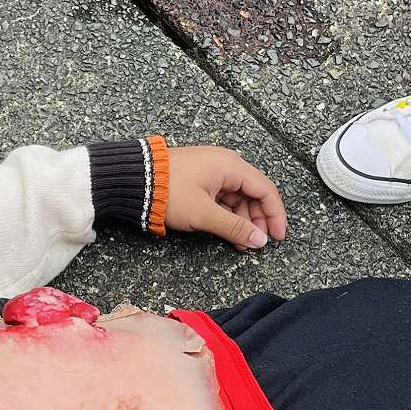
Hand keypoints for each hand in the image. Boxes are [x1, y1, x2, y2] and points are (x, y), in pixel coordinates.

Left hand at [164, 145, 288, 250]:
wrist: (133, 181)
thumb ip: (234, 228)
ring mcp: (212, 173)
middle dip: (258, 220)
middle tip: (258, 243)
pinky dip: (228, 216)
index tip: (277, 236)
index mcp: (231, 166)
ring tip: (241, 243)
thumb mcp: (203, 214)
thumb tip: (258, 240)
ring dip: (242, 221)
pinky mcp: (201, 182)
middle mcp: (225, 166)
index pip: (266, 190)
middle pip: (254, 194)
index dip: (275, 215)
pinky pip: (223, 199)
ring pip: (238, 199)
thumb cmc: (166, 191)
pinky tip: (228, 233)